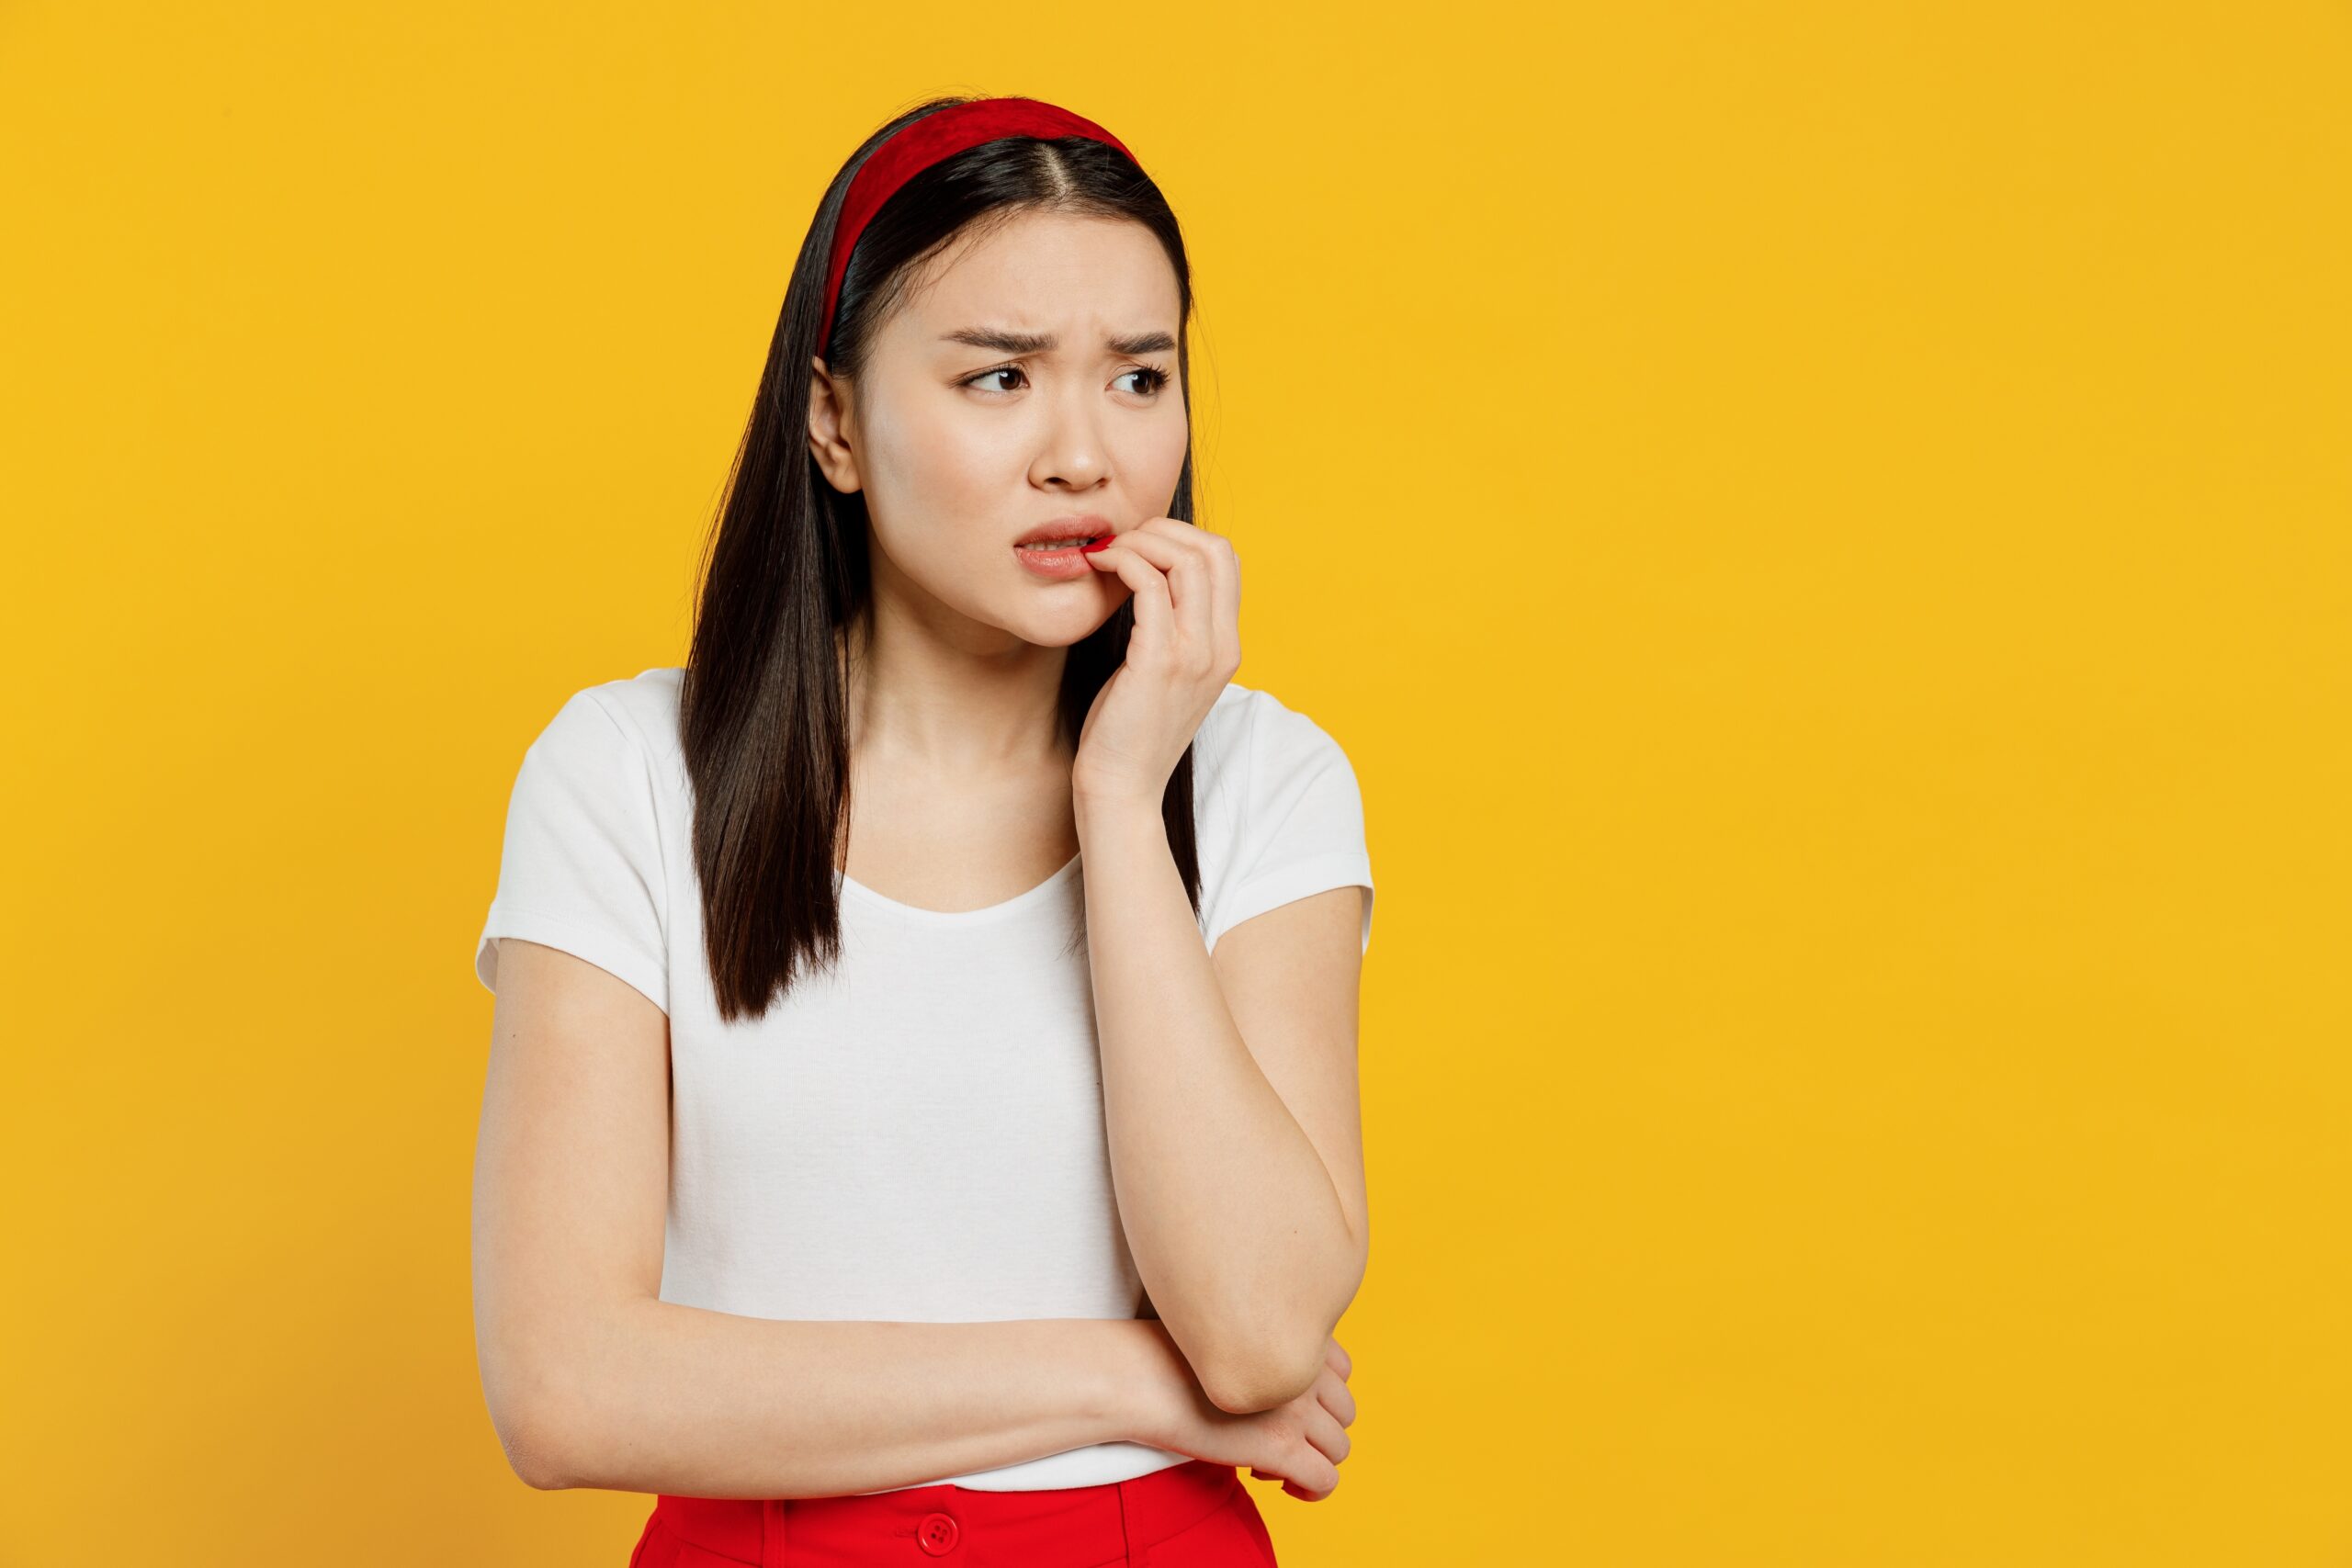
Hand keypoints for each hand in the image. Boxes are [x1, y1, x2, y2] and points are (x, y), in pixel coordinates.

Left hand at [1072, 517, 1241, 806]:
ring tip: (1106, 552)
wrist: (1122, 788)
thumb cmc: (1130, 729)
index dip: (1183, 537)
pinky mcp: (1159, 662)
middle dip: (1163, 530)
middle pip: (1214, 550)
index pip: (1227, 561)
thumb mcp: (1165, 672)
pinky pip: (1149, 584)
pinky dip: (1123, 562)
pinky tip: (1098, 568)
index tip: (1140, 544)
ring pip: (1185, 559)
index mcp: (1227, 647)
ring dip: (1140, 541)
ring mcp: (1195, 655)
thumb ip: (1171, 628)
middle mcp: (1221, 647)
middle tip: (1121, 540)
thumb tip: (1147, 577)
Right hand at [1138, 1331, 1357, 1502]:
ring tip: (1271, 1463)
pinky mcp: (1281, 1448)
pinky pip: (1325, 1481)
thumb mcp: (1227, 1335)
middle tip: (1273, 1437)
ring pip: (1340, 1449)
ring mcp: (1296, 1409)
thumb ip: (1264, 1349)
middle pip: (1345, 1412)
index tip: (1285, 1405)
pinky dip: (1311, 1490)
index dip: (1317, 1394)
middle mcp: (1304, 1369)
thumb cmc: (1168, 1357)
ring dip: (1312, 1460)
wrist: (1138, 1377)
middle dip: (1316, 1431)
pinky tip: (1281, 1485)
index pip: (1342, 1370)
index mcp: (1293, 1336)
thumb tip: (1277, 1386)